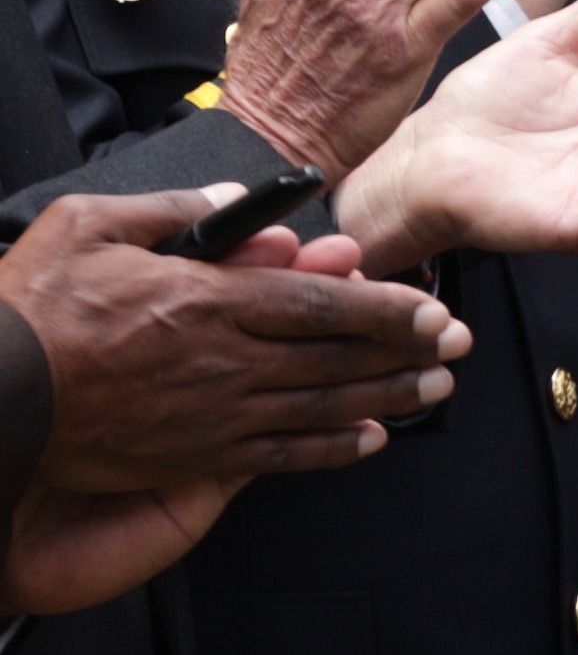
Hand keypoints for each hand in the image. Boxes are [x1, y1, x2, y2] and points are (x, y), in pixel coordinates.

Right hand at [0, 189, 463, 614]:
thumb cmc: (30, 312)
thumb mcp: (86, 226)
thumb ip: (168, 208)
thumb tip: (229, 199)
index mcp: (206, 300)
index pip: (321, 303)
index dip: (386, 308)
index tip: (430, 309)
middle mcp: (225, 360)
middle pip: (338, 355)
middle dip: (408, 351)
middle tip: (457, 348)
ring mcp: (215, 413)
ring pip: (324, 405)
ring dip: (388, 397)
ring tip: (435, 389)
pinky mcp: (195, 455)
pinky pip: (282, 454)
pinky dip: (333, 448)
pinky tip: (370, 440)